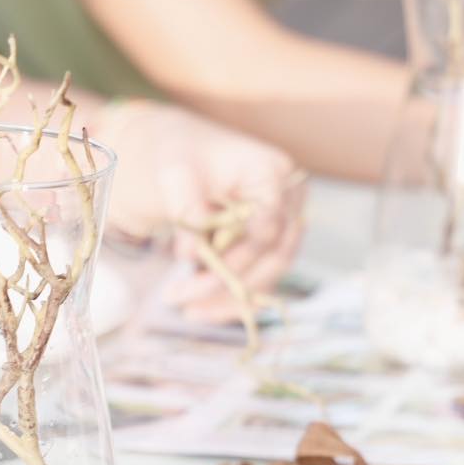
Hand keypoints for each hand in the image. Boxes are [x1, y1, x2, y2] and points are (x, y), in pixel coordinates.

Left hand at [97, 99, 305, 322]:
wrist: (176, 154)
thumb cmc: (178, 154)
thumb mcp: (175, 173)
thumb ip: (187, 208)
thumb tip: (190, 255)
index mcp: (271, 172)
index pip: (270, 220)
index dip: (242, 250)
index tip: (202, 266)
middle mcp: (288, 200)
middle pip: (273, 254)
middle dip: (227, 282)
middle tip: (178, 297)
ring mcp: (282, 225)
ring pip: (269, 274)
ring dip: (228, 299)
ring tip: (184, 308)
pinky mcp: (268, 247)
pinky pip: (259, 280)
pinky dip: (231, 299)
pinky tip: (199, 310)